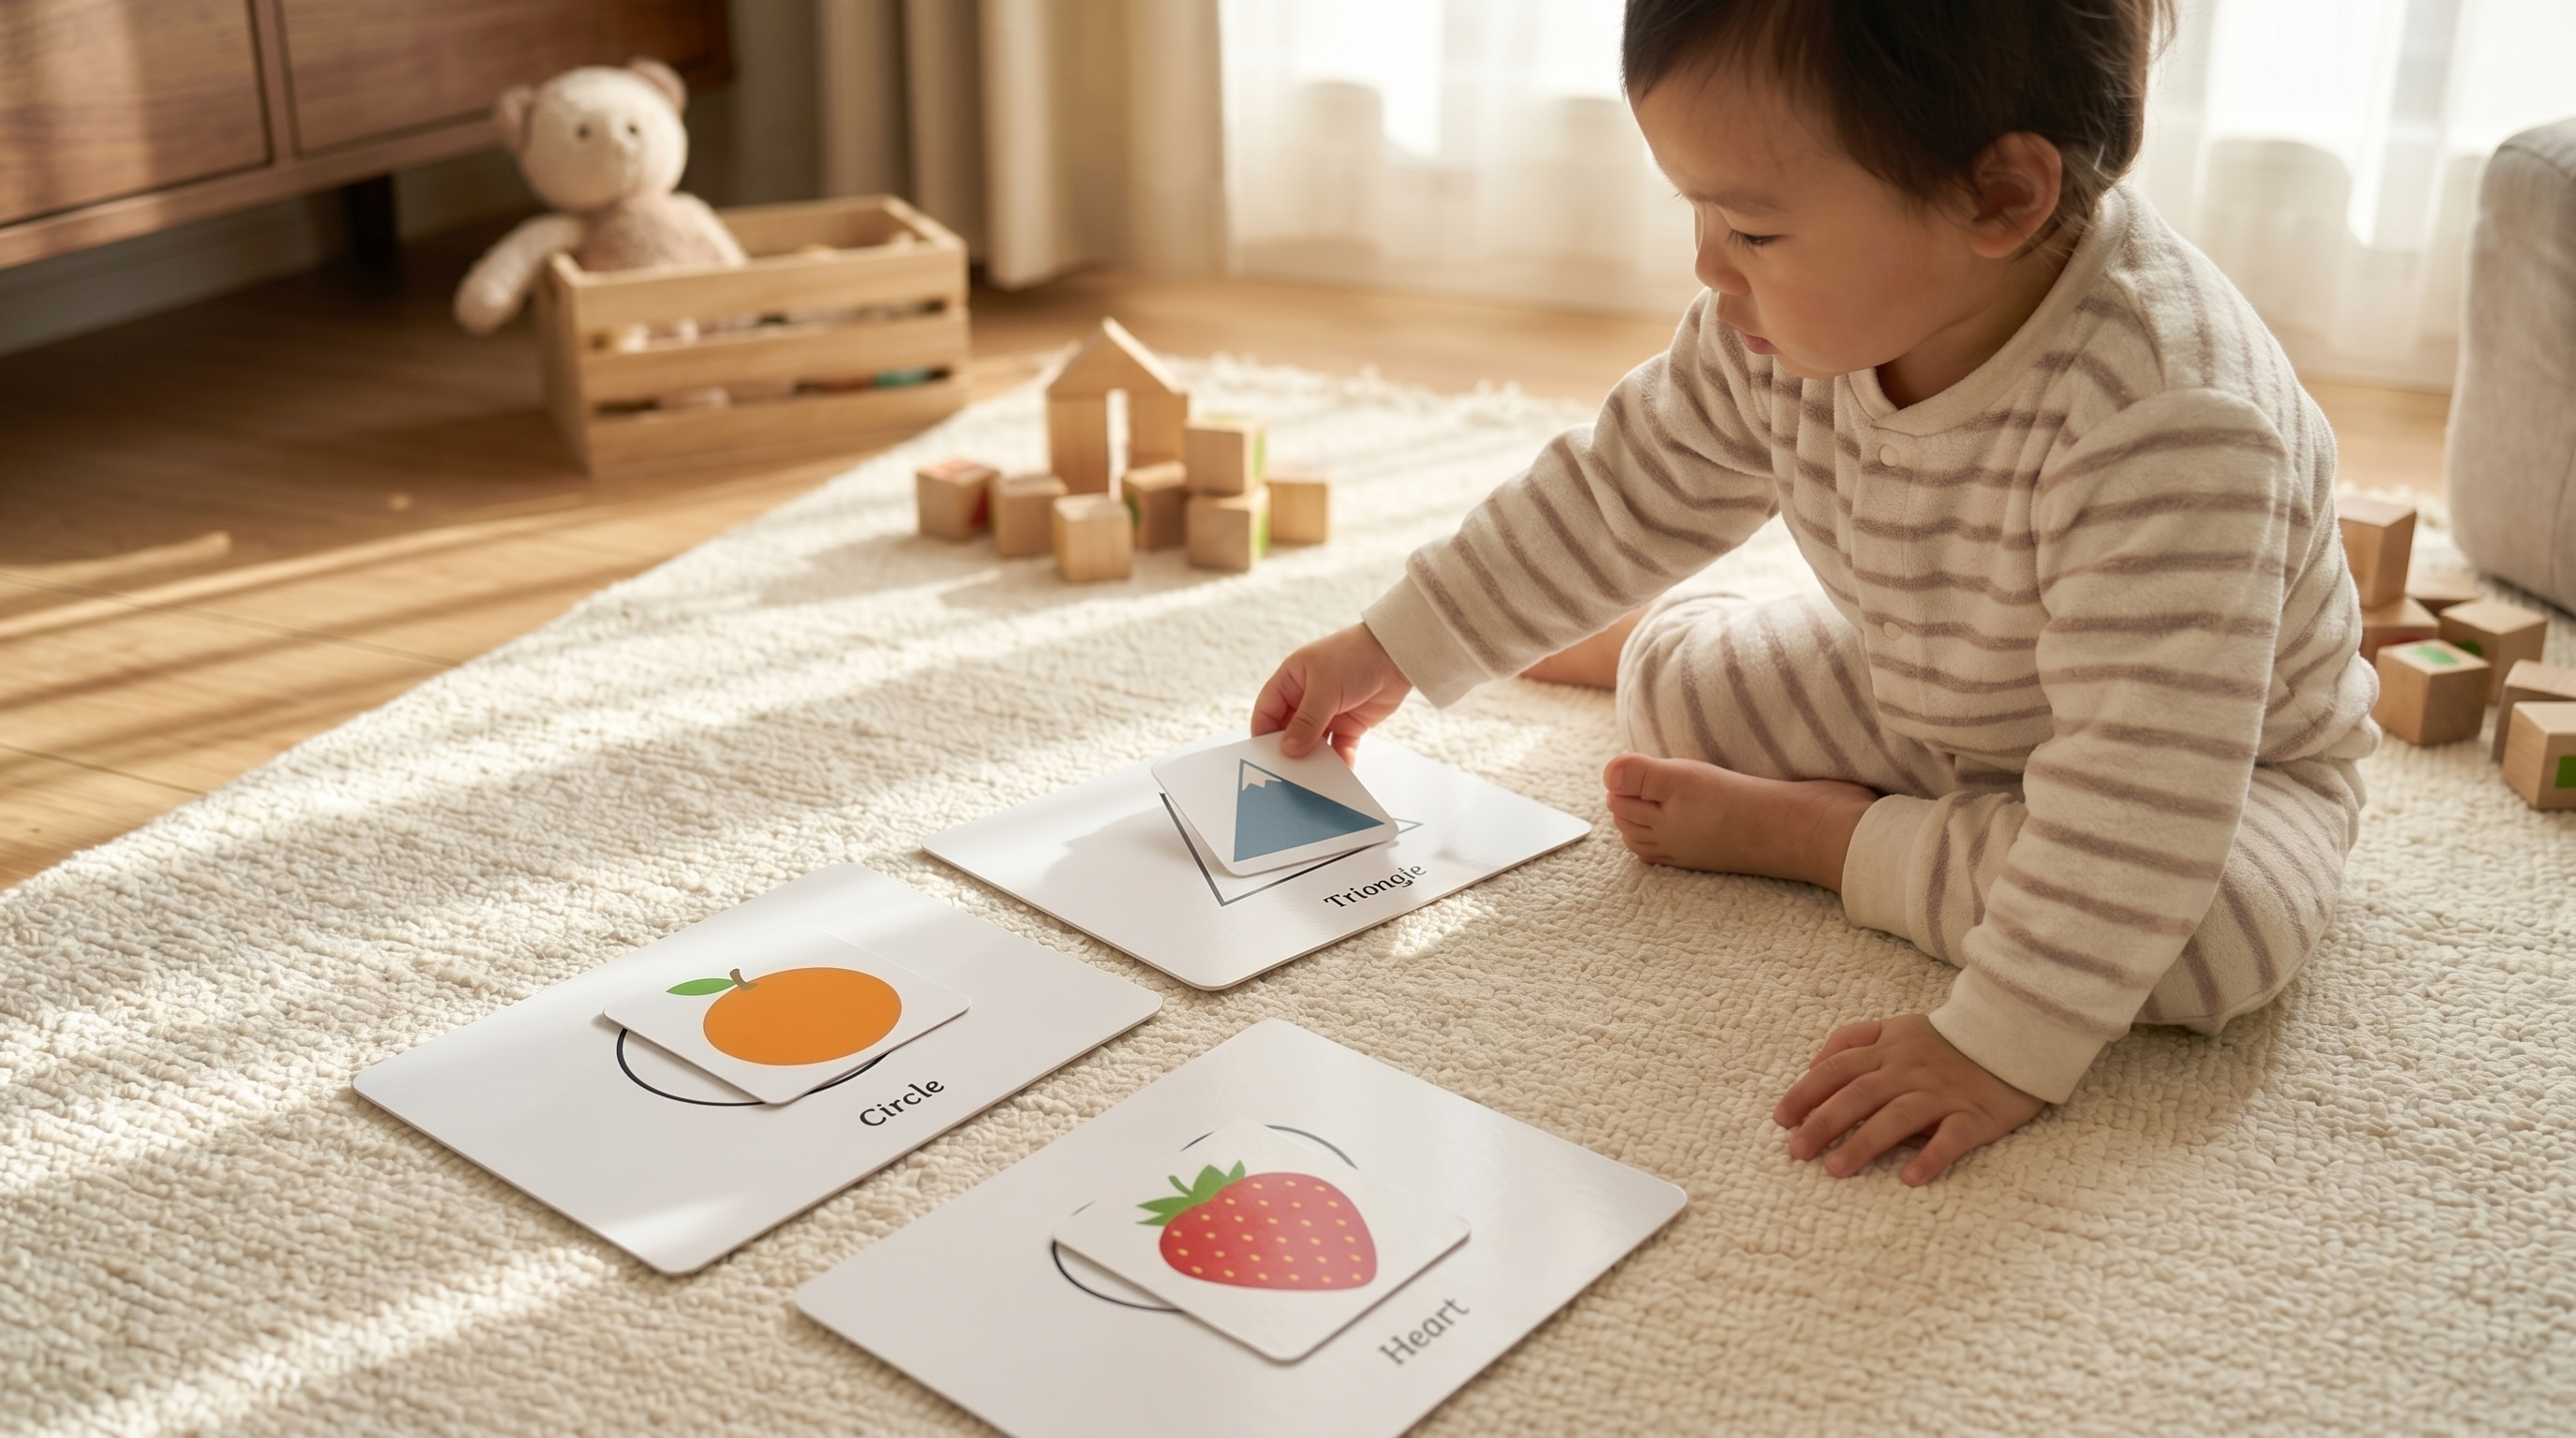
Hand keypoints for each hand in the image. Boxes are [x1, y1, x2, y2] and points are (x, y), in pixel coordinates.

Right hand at [1251, 623, 1413, 763]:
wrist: (1397, 653)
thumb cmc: (1355, 656)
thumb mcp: (1325, 687)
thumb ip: (1306, 720)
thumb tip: (1288, 749)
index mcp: (1291, 681)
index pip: (1267, 711)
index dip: (1263, 734)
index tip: (1264, 759)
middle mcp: (1306, 698)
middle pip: (1288, 732)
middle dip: (1288, 752)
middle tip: (1288, 775)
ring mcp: (1328, 713)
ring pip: (1313, 744)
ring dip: (1314, 760)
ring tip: (1313, 780)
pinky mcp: (1350, 724)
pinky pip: (1339, 748)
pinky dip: (1339, 761)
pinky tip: (1340, 774)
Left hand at [1773, 1014, 2043, 1185]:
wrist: (2012, 1037)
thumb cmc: (1945, 1041)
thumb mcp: (1895, 1027)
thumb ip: (1852, 1040)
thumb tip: (1811, 1067)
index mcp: (1887, 1050)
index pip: (1836, 1069)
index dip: (1806, 1092)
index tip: (1781, 1119)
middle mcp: (1909, 1071)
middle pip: (1858, 1095)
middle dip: (1823, 1123)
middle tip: (1796, 1151)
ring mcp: (1941, 1093)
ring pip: (1896, 1117)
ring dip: (1864, 1143)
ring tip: (1835, 1169)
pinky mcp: (1975, 1115)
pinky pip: (1951, 1138)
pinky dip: (1930, 1156)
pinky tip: (1910, 1177)